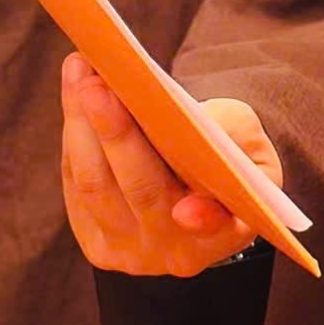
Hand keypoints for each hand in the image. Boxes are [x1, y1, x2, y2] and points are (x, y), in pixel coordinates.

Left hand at [61, 56, 282, 277]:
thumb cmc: (227, 157)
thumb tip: (193, 122)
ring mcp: (129, 251)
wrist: (197, 190)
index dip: (204, 218)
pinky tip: (75, 93)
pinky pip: (76, 183)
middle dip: (116, 134)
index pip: (216, 228)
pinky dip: (74, 134)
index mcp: (225, 232)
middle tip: (97, 85)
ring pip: (95, 186)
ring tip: (80, 72)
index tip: (187, 209)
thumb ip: (229, 133)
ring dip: (81, 125)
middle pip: (140, 190)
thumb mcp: (249, 143)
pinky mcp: (94, 240)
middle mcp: (176, 252)